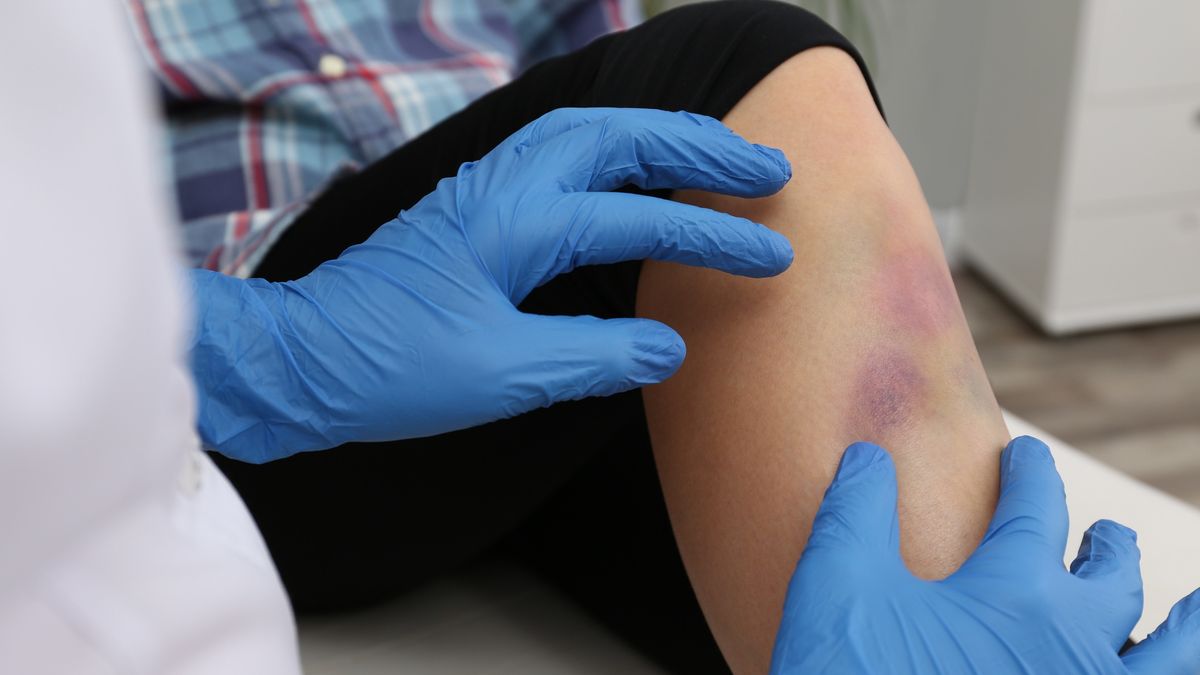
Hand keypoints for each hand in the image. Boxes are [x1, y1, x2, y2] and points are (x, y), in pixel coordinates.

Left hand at [190, 108, 793, 461]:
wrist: (301, 358)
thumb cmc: (389, 369)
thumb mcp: (501, 377)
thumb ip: (592, 358)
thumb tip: (668, 347)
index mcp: (514, 224)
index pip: (637, 216)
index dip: (712, 236)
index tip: (771, 257)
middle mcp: (501, 186)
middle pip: (619, 136)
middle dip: (701, 145)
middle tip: (767, 164)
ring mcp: (483, 186)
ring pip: (588, 130)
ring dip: (659, 134)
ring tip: (716, 152)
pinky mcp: (472, 202)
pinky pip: (558, 148)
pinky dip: (613, 144)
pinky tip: (630, 164)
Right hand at [770, 436, 1199, 673]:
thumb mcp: (836, 588)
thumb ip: (855, 513)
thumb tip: (868, 456)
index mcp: (1015, 593)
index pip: (1035, 508)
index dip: (1031, 473)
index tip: (1027, 456)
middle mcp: (1075, 646)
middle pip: (1113, 578)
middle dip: (1109, 545)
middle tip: (1105, 532)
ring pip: (1169, 656)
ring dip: (1183, 624)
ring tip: (1196, 608)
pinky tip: (1151, 674)